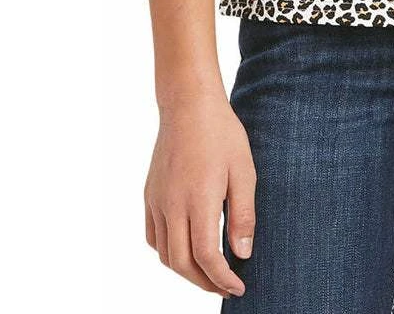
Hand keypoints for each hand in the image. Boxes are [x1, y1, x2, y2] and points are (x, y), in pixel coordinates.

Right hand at [144, 91, 256, 297]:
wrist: (189, 105)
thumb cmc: (222, 134)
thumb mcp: (244, 171)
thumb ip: (243, 215)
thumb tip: (242, 254)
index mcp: (198, 201)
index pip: (207, 257)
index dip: (222, 279)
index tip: (238, 288)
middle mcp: (172, 206)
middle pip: (182, 264)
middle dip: (204, 283)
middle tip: (225, 287)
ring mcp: (157, 201)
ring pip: (165, 254)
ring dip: (186, 271)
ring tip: (209, 273)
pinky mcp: (149, 195)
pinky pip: (153, 236)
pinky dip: (168, 252)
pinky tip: (185, 248)